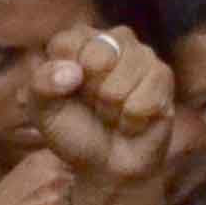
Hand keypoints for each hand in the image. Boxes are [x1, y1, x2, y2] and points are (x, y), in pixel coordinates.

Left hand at [27, 22, 174, 204]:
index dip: (64, 78)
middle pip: (97, 58)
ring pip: (122, 80)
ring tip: (113, 113)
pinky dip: (132, 119)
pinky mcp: (163, 75)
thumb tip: (72, 72)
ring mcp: (142, 55)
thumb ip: (42, 84)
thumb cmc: (74, 132)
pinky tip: (131, 120)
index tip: (68, 94)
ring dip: (112, 109)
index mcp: (79, 40)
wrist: (108, 165)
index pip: (66, 44)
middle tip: (94, 105)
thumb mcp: (43, 111)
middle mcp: (112, 39)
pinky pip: (145, 97)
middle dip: (92, 93)